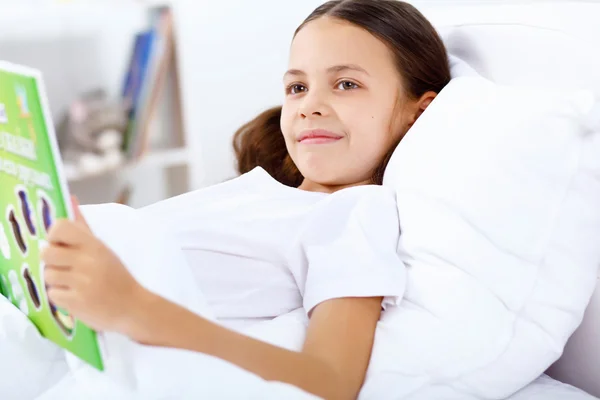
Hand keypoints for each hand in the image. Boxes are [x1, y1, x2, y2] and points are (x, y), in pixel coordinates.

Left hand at [41, 196, 142, 332]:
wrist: (133, 306)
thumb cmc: (116, 276)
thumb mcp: (102, 249)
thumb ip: (82, 227)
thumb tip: (71, 199)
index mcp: (94, 245)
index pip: (60, 227)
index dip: (53, 236)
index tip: (60, 245)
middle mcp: (87, 260)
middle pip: (47, 253)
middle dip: (52, 262)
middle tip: (67, 268)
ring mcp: (82, 282)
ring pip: (48, 275)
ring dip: (57, 281)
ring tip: (74, 284)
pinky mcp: (76, 302)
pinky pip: (52, 294)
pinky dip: (61, 297)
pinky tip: (76, 296)